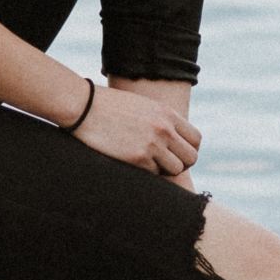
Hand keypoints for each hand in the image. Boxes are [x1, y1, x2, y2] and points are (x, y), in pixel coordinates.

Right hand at [68, 79, 201, 176]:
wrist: (83, 106)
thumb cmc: (109, 106)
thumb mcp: (142, 106)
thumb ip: (161, 121)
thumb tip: (174, 140)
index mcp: (167, 113)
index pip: (196, 139)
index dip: (189, 149)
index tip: (177, 154)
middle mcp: (164, 128)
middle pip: (192, 157)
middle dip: (181, 164)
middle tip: (165, 164)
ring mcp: (152, 144)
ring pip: (176, 169)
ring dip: (165, 170)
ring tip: (149, 164)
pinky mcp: (137, 158)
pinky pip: (155, 174)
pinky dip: (147, 172)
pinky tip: (133, 163)